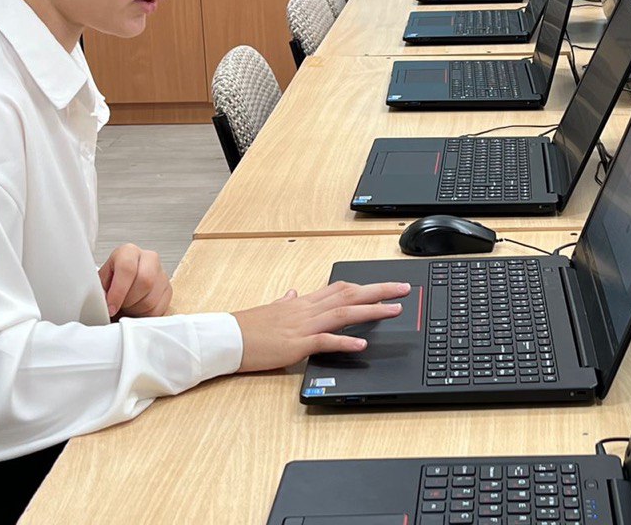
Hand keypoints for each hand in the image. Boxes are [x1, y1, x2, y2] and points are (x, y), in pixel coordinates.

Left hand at [98, 244, 171, 317]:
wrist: (122, 287)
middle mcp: (149, 258)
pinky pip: (159, 309)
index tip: (111, 307)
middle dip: (128, 301)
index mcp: (128, 252)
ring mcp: (162, 274)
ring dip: (135, 310)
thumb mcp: (100, 283)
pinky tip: (137, 309)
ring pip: (151, 299)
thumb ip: (100, 290)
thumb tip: (102, 303)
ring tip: (127, 306)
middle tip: (119, 306)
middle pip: (144, 282)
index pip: (127, 268)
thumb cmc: (110, 284)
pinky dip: (145, 315)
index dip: (118, 291)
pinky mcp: (169, 290)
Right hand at [232, 280, 410, 371]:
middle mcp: (306, 309)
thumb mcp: (270, 309)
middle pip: (349, 294)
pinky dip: (344, 341)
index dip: (365, 286)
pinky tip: (362, 344)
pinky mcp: (295, 344)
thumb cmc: (246, 326)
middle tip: (404, 290)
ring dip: (371, 311)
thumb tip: (292, 293)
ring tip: (394, 310)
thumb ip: (285, 301)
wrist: (226, 338)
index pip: (339, 288)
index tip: (385, 286)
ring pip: (343, 313)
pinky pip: (324, 341)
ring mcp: (302, 326)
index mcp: (302, 302)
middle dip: (379, 291)